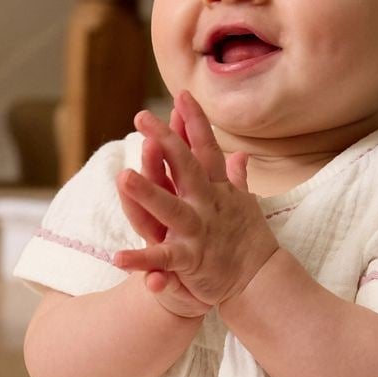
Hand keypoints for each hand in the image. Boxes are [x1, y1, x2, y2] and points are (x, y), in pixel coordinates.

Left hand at [114, 91, 278, 311]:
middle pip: (185, 168)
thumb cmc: (248, 240)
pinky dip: (141, 260)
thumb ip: (235, 178)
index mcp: (217, 190)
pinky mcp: (190, 260)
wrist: (260, 280)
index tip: (182, 95)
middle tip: (142, 117)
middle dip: (165, 141)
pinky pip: (162, 259)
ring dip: (147, 193)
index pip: (206, 150)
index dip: (195, 122)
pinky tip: (117, 257)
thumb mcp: (243, 204)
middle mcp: (208, 205)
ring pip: (169, 208)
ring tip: (123, 176)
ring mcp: (198, 231)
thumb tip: (240, 154)